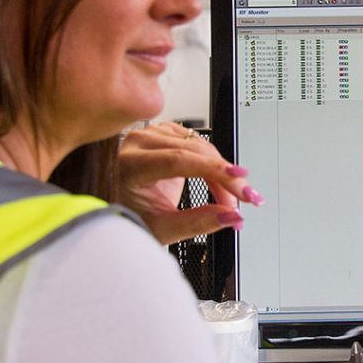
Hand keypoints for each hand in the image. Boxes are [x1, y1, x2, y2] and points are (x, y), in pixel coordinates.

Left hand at [116, 122, 263, 244]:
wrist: (116, 205)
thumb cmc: (129, 216)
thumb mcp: (162, 228)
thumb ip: (198, 223)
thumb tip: (230, 217)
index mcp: (129, 165)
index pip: (178, 161)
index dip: (214, 171)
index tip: (239, 184)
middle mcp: (138, 144)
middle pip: (195, 152)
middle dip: (226, 178)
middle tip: (246, 199)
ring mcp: (151, 135)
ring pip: (202, 146)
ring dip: (222, 173)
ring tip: (229, 199)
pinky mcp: (164, 134)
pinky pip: (199, 143)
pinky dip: (213, 163)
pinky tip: (218, 181)